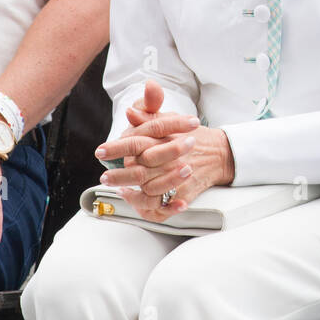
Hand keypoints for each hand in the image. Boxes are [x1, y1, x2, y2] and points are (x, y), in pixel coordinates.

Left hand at [95, 80, 233, 221]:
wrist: (220, 153)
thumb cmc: (191, 135)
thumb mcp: (171, 120)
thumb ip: (149, 115)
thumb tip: (130, 112)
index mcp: (164, 139)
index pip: (136, 142)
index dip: (116, 148)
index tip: (100, 151)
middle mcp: (170, 159)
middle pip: (139, 171)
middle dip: (119, 175)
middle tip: (105, 177)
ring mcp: (178, 177)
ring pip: (149, 191)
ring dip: (132, 194)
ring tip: (121, 191)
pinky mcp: (185, 192)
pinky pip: (165, 206)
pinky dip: (151, 208)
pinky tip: (140, 203)